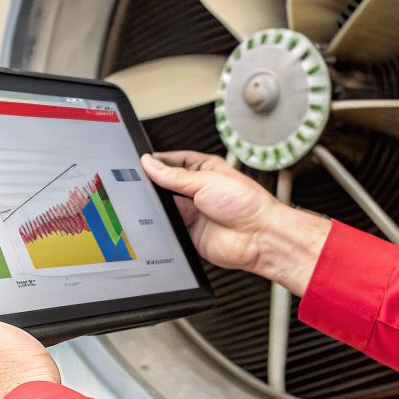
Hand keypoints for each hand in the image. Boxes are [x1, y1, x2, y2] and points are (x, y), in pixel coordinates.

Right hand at [141, 151, 330, 294]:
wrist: (259, 236)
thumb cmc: (247, 203)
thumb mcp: (206, 181)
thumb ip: (174, 175)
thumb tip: (150, 164)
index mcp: (206, 170)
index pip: (174, 162)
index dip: (158, 162)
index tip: (141, 162)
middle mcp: (198, 190)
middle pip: (167, 184)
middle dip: (155, 185)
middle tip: (140, 182)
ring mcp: (194, 212)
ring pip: (166, 206)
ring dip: (159, 205)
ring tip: (151, 202)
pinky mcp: (190, 233)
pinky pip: (169, 227)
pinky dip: (162, 224)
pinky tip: (160, 220)